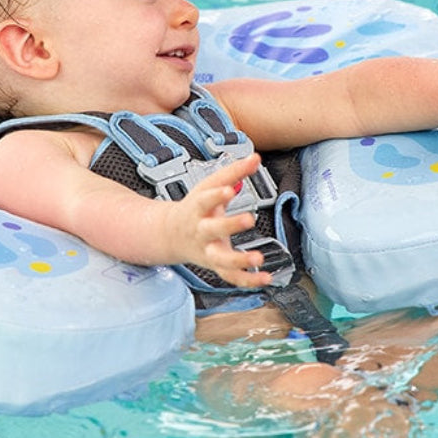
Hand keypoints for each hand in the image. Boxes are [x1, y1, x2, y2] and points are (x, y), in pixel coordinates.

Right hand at [165, 152, 271, 287]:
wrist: (171, 235)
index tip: (230, 188)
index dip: (217, 194)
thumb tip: (255, 157)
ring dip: (239, 260)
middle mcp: (201, 232)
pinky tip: (265, 278)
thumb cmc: (195, 207)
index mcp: (197, 209)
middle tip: (249, 219)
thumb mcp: (209, 186)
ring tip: (258, 257)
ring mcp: (207, 251)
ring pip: (221, 260)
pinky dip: (248, 280)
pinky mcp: (216, 266)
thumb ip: (234, 172)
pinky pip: (231, 277)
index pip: (205, 200)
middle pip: (212, 230)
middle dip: (230, 225)